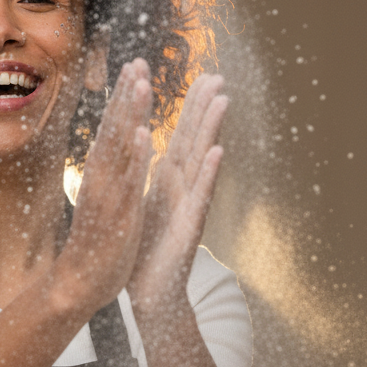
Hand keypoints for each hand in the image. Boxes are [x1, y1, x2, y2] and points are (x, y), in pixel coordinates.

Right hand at [55, 59, 154, 315]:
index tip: (133, 69)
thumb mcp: (101, 203)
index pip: (112, 131)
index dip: (123, 99)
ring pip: (120, 149)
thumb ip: (107, 178)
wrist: (77, 284)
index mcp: (100, 176)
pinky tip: (144, 134)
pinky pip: (128, 182)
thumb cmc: (93, 244)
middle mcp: (101, 179)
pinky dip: (135, 158)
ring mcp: (108, 196)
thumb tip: (113, 156)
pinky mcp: (118, 216)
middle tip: (136, 61)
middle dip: (126, 95)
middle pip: (114, 131)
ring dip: (130, 115)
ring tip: (140, 84)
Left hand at [127, 73, 226, 316]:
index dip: (187, 108)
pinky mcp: (190, 227)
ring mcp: (189, 206)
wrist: (150, 292)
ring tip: (223, 100)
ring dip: (211, 130)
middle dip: (203, 108)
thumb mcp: (144, 205)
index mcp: (166, 182)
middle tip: (216, 75)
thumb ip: (151, 178)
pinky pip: (199, 197)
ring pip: (201, 162)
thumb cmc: (146, 250)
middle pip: (194, 141)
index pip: (180, 137)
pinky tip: (218, 153)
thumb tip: (150, 153)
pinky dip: (208, 175)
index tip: (196, 76)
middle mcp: (181, 189)